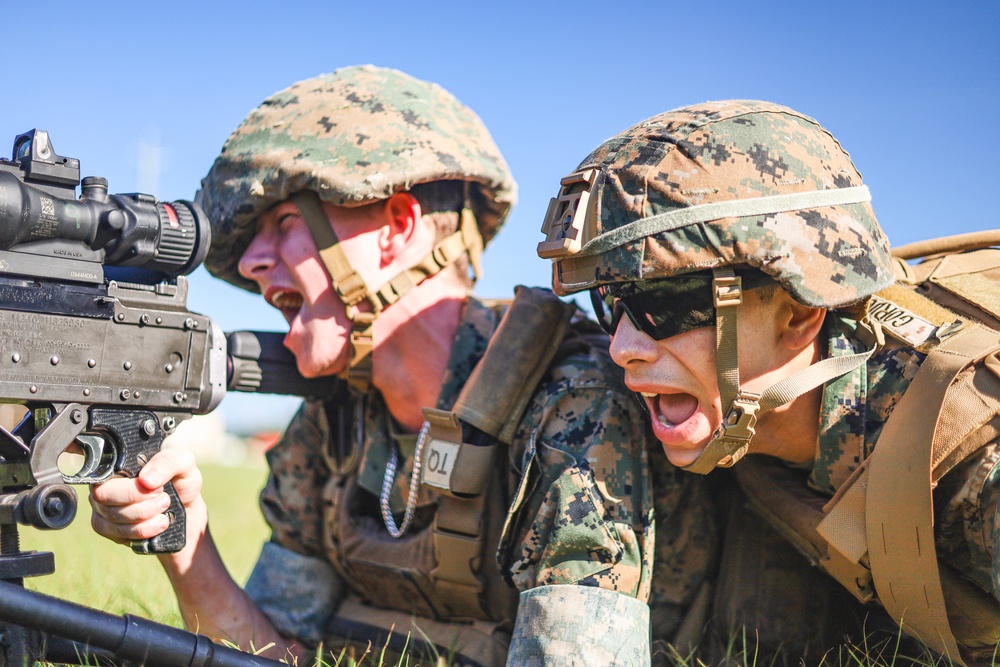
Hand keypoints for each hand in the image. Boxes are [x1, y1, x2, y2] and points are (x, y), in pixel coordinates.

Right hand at [89, 448, 205, 551]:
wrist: (189, 505)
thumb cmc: (181, 477)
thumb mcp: (182, 462)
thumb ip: (167, 462)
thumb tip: (145, 480)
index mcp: (118, 464)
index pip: (102, 475)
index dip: (128, 487)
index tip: (157, 489)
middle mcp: (106, 486)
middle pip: (103, 498)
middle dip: (138, 503)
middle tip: (164, 499)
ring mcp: (106, 509)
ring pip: (109, 519)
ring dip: (143, 518)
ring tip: (165, 510)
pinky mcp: (113, 530)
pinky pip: (117, 535)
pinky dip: (142, 532)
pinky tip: (160, 524)